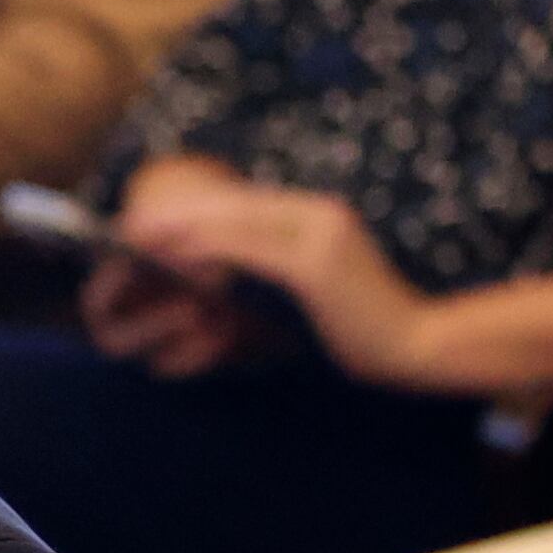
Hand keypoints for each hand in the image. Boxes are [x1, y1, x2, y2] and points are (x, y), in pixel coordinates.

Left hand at [108, 162, 431, 386]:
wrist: (420, 347)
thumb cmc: (371, 329)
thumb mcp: (325, 290)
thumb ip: (290, 270)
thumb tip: (247, 274)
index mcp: (322, 217)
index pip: (248, 205)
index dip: (199, 209)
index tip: (156, 217)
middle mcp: (320, 215)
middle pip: (235, 205)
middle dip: (181, 212)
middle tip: (132, 220)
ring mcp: (320, 236)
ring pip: (236, 223)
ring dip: (183, 228)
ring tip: (140, 234)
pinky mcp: (315, 266)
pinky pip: (250, 253)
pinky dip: (209, 251)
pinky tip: (176, 257)